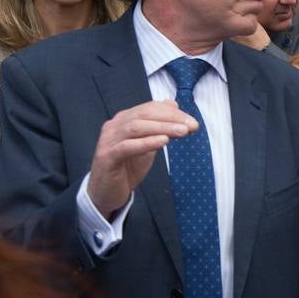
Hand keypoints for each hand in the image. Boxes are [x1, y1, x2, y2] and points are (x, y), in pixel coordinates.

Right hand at [87, 101, 197, 217]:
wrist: (107, 193)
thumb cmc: (127, 168)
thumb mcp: (147, 145)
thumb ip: (158, 127)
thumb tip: (173, 104)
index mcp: (124, 120)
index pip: (150, 108)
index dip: (172, 113)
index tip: (192, 121)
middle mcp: (114, 126)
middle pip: (144, 115)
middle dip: (170, 118)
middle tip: (191, 126)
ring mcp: (108, 141)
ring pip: (136, 128)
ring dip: (162, 128)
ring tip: (182, 132)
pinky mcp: (106, 157)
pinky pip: (127, 147)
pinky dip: (146, 143)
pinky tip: (163, 142)